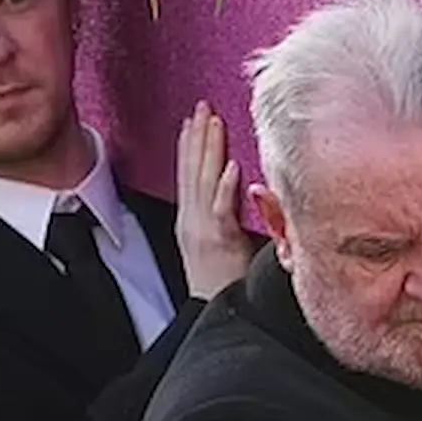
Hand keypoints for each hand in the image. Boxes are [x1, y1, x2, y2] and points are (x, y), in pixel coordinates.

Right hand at [175, 103, 254, 298]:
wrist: (216, 313)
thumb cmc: (223, 281)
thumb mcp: (216, 242)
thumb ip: (221, 215)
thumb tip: (234, 190)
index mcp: (191, 218)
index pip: (187, 173)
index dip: (189, 144)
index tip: (192, 118)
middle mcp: (193, 219)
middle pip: (192, 170)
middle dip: (197, 135)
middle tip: (201, 107)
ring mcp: (204, 229)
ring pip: (204, 180)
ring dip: (209, 149)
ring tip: (213, 122)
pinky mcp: (220, 241)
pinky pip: (222, 209)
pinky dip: (225, 186)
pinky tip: (231, 166)